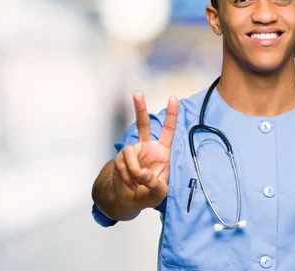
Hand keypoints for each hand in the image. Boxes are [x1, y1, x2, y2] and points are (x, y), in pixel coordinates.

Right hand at [112, 92, 178, 209]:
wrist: (131, 200)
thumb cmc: (150, 193)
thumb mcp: (159, 193)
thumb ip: (155, 184)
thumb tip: (143, 173)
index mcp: (162, 151)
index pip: (168, 130)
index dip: (171, 115)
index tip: (173, 98)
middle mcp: (147, 148)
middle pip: (143, 124)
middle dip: (140, 108)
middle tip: (137, 93)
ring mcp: (133, 152)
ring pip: (128, 152)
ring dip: (132, 169)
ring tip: (137, 182)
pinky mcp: (120, 159)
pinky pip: (121, 164)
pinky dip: (126, 176)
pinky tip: (131, 184)